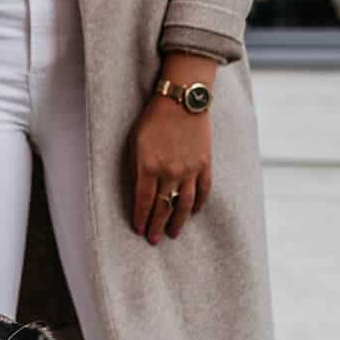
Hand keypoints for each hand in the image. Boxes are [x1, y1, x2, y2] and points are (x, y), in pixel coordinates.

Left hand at [127, 95, 212, 244]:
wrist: (183, 100)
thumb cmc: (153, 118)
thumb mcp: (134, 141)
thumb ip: (135, 168)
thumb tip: (138, 191)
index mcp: (148, 166)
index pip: (144, 201)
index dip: (141, 218)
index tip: (139, 230)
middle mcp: (170, 172)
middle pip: (163, 207)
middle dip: (157, 226)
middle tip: (154, 240)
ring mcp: (190, 170)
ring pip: (184, 204)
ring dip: (178, 221)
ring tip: (173, 233)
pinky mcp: (205, 164)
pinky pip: (203, 190)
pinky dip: (199, 204)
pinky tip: (193, 212)